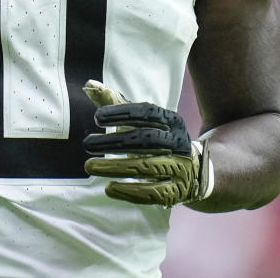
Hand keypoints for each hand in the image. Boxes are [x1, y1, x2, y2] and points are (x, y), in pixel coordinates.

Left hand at [82, 80, 209, 206]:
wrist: (193, 171)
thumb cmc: (156, 140)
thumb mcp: (140, 121)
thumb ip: (114, 104)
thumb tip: (89, 86)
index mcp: (171, 120)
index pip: (147, 112)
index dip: (122, 113)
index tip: (97, 117)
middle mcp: (178, 142)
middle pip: (146, 140)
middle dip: (114, 142)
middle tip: (87, 144)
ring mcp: (180, 168)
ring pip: (148, 167)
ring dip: (116, 167)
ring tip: (90, 166)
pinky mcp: (176, 191)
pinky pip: (153, 193)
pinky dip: (130, 192)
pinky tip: (109, 188)